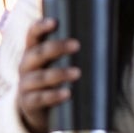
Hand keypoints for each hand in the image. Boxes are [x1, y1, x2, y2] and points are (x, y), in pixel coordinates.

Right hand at [16, 16, 80, 132]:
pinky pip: (40, 98)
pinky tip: (67, 93)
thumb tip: (108, 34)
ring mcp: (25, 84)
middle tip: (77, 45)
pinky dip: (54, 96)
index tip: (55, 22)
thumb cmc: (53, 78)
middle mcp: (26, 65)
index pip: (33, 34)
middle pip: (38, 53)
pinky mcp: (28, 103)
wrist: (36, 110)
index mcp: (33, 50)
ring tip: (78, 73)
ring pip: (41, 77)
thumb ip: (73, 51)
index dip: (41, 26)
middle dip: (57, 47)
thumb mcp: (57, 62)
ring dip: (59, 73)